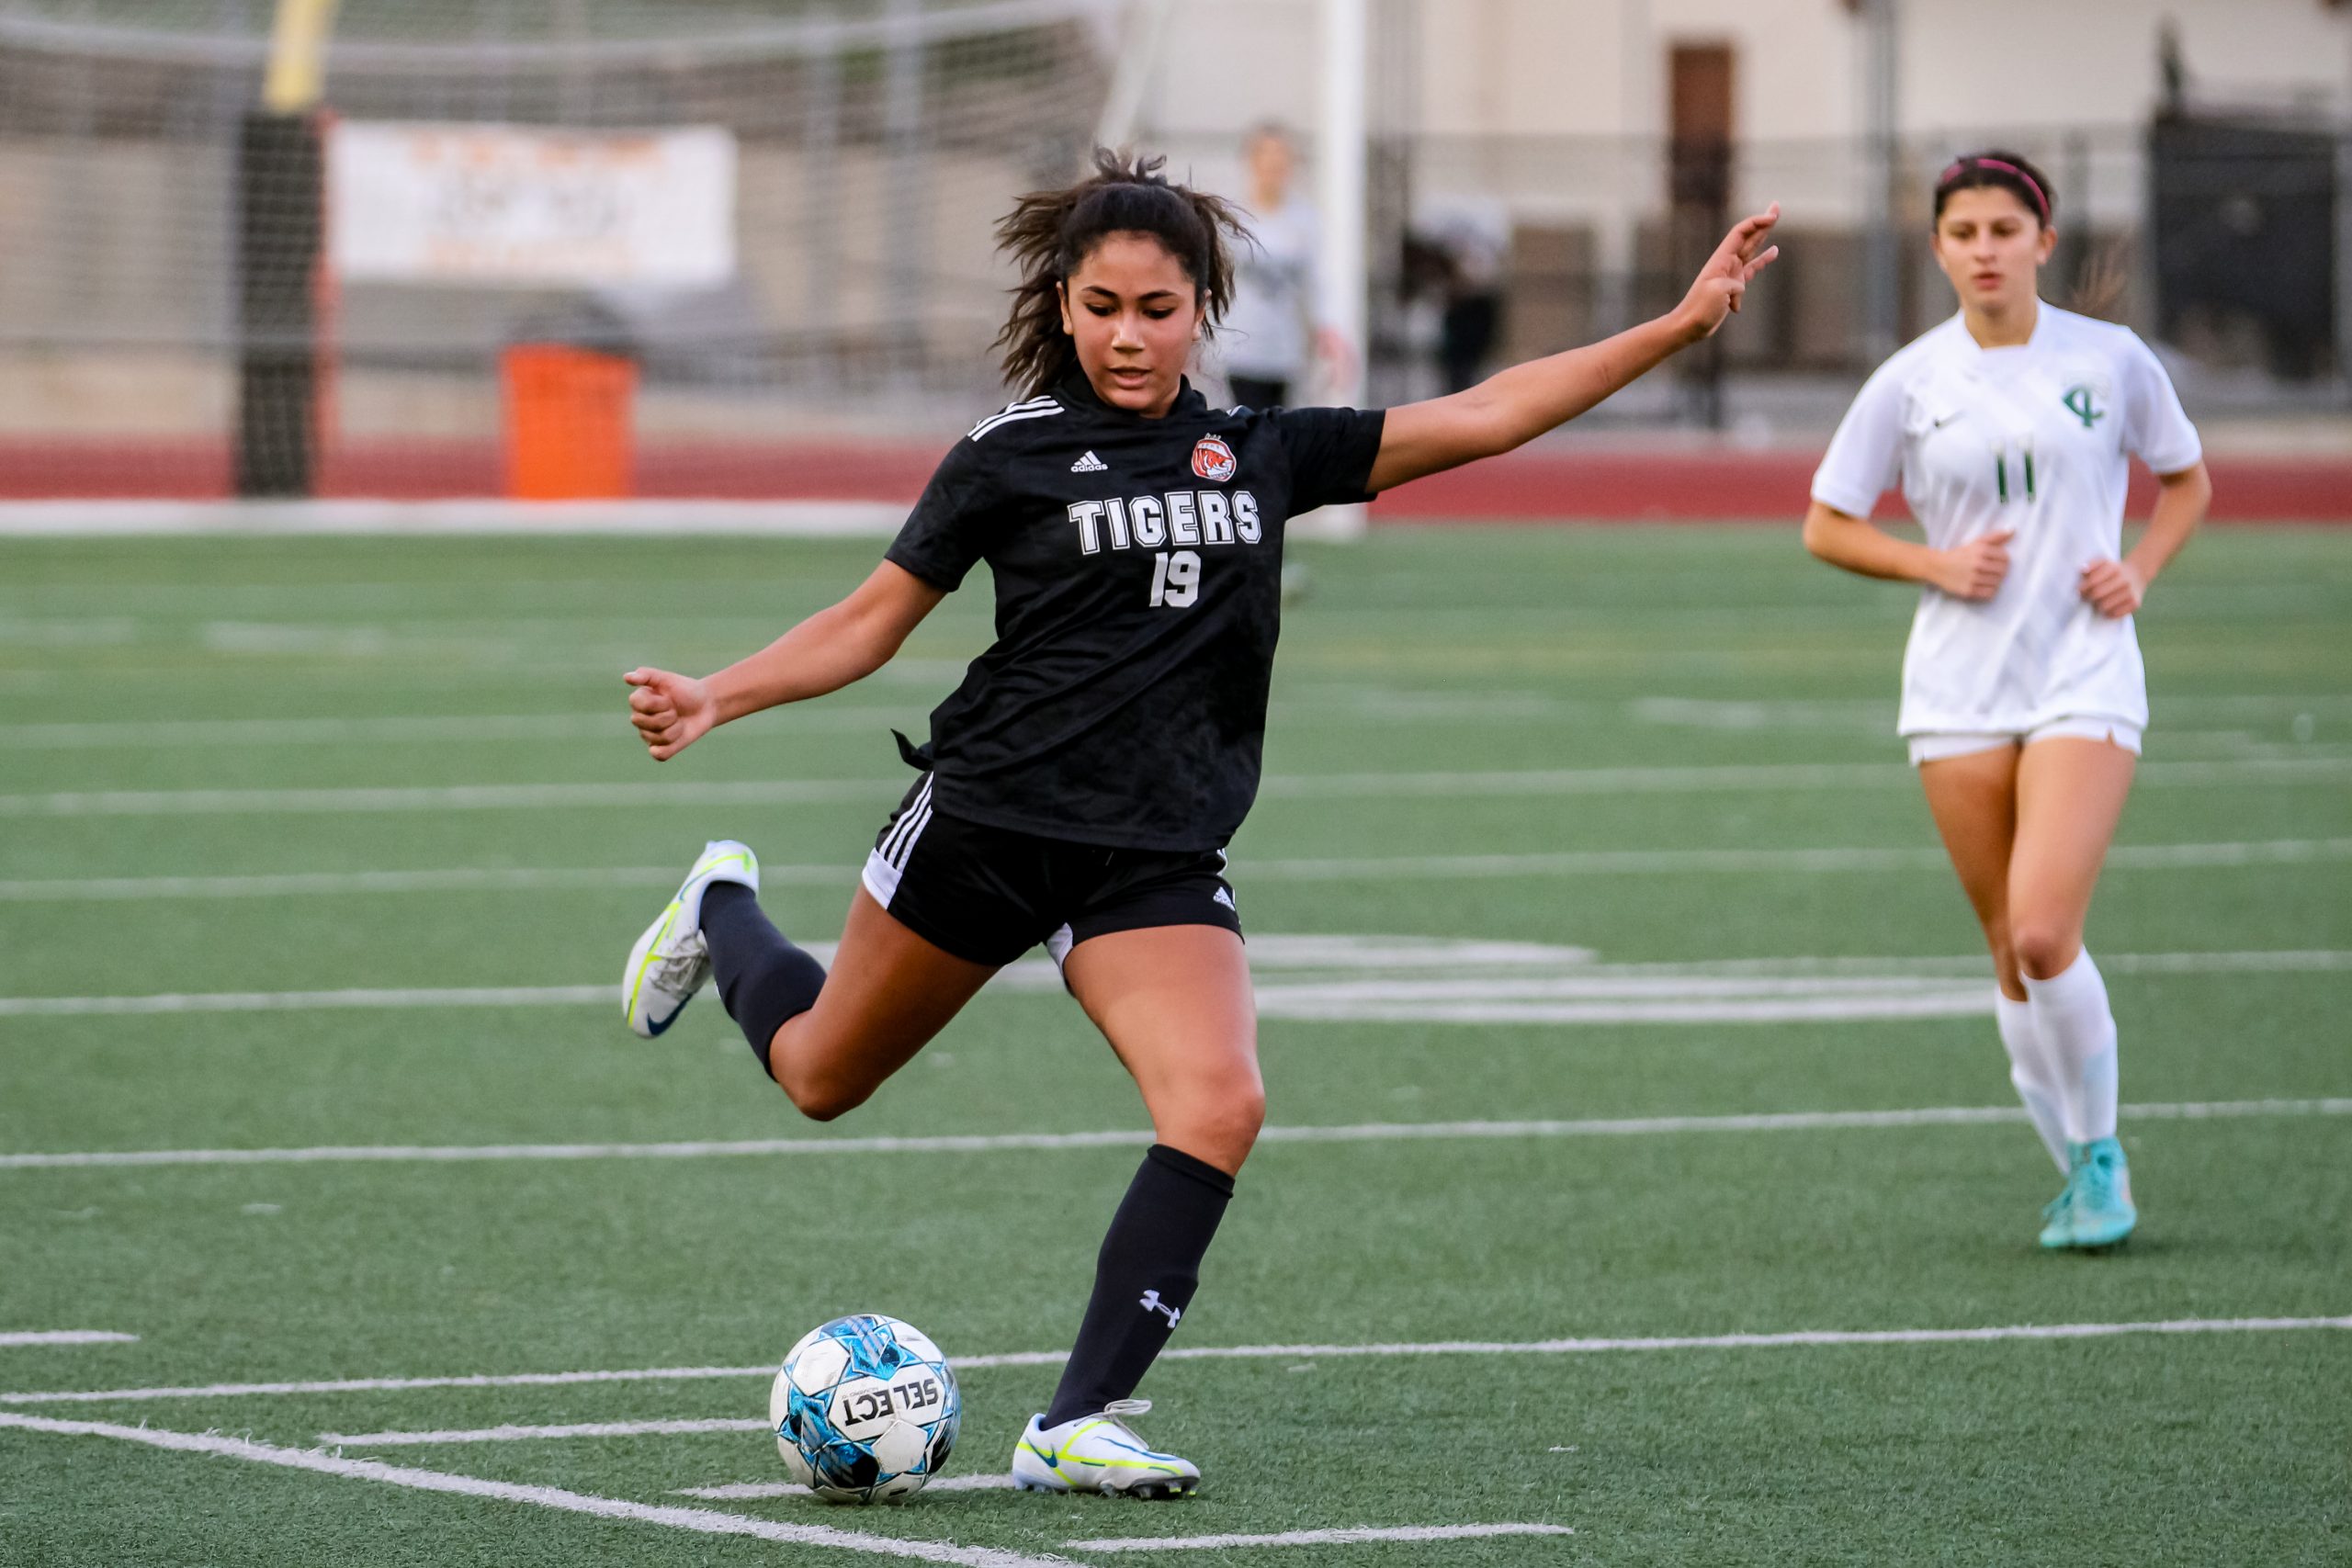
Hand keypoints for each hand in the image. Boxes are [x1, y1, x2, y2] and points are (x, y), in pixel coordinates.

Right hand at [625, 667, 715, 760]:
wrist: (706, 705)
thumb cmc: (686, 690)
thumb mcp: (667, 679)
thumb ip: (647, 675)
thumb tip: (626, 677)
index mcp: (638, 702)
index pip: (638, 706)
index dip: (658, 704)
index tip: (669, 698)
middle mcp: (640, 719)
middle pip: (645, 724)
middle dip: (668, 716)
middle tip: (676, 710)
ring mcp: (649, 735)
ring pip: (657, 738)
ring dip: (675, 729)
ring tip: (680, 721)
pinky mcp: (662, 749)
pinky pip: (659, 755)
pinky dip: (671, 747)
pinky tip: (678, 736)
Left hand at [1671, 204, 1780, 343]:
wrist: (1689, 326)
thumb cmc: (1699, 309)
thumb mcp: (1718, 292)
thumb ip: (1734, 284)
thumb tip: (1740, 288)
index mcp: (1721, 259)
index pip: (1741, 233)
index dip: (1757, 222)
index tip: (1772, 217)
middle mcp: (1727, 262)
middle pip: (1748, 236)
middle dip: (1763, 221)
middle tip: (1777, 206)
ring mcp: (1731, 273)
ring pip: (1752, 249)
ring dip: (1764, 235)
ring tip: (1774, 220)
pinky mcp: (1734, 286)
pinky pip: (1752, 268)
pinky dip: (1763, 260)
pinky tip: (1774, 252)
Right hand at [1934, 529, 2012, 599]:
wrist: (1937, 567)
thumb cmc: (1959, 554)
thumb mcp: (1976, 542)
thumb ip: (1995, 537)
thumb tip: (2013, 530)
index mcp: (1981, 550)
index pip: (2006, 558)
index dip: (2003, 561)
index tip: (1995, 562)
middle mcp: (1977, 564)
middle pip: (2003, 571)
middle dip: (2000, 572)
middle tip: (1991, 571)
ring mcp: (1973, 578)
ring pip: (1997, 583)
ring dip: (1994, 581)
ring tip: (1986, 578)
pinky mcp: (1968, 591)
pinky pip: (1989, 593)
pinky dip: (1989, 591)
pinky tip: (1983, 586)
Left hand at [2079, 557, 2145, 617]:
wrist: (2138, 573)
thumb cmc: (2114, 570)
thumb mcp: (2104, 562)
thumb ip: (2092, 565)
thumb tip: (2082, 570)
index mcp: (2114, 569)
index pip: (2093, 582)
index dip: (2083, 588)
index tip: (2079, 590)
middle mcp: (2124, 580)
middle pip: (2097, 595)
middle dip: (2088, 597)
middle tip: (2088, 597)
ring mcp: (2130, 592)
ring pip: (2104, 606)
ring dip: (2097, 605)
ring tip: (2098, 601)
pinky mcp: (2135, 603)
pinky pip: (2115, 613)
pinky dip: (2108, 612)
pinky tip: (2108, 606)